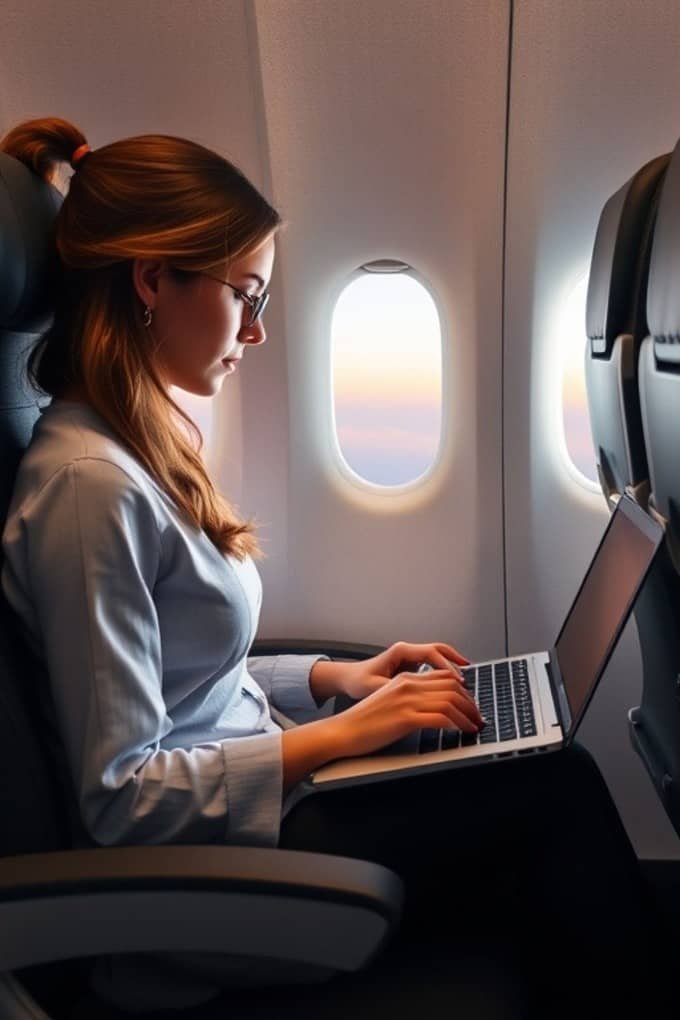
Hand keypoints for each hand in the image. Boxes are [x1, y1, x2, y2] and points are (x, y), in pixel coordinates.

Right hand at [328, 663, 483, 760]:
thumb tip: (432, 708)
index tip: (471, 704)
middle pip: (451, 687)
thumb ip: (409, 698)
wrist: (342, 731)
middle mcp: (407, 685)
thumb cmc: (363, 722)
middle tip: (478, 717)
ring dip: (468, 715)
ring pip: (450, 701)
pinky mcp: (405, 718)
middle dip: (471, 703)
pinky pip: (440, 718)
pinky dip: (457, 724)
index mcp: (404, 679)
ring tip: (475, 726)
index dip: (463, 690)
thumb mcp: (389, 701)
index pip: (443, 677)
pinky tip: (462, 731)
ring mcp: (406, 700)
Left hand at [337, 640, 469, 700]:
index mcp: (400, 652)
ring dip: (453, 665)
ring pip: (438, 655)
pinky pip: (434, 664)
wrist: (349, 679)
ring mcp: (410, 657)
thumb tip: (411, 696)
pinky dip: (445, 671)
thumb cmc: (358, 681)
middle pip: (439, 650)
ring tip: (466, 678)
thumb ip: (393, 690)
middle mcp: (407, 651)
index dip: (446, 666)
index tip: (457, 680)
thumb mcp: (374, 687)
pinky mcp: (412, 665)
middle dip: (455, 662)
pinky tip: (453, 683)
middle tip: (467, 678)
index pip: (431, 653)